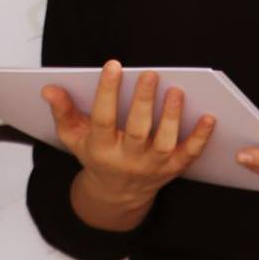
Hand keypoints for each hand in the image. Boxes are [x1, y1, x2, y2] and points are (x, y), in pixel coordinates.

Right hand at [43, 60, 215, 215]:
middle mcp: (126, 159)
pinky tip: (209, 117)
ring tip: (176, 91)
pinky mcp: (171, 169)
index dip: (106, 92)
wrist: (116, 194)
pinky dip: (200, 138)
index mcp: (100, 148)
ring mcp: (151, 166)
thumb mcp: (73, 137)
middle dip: (143, 102)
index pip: (102, 118)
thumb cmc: (95, 155)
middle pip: (136, 130)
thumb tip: (49, 88)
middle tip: (149, 74)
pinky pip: (188, 154)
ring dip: (171, 117)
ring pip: (163, 143)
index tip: (113, 65)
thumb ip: (63, 111)